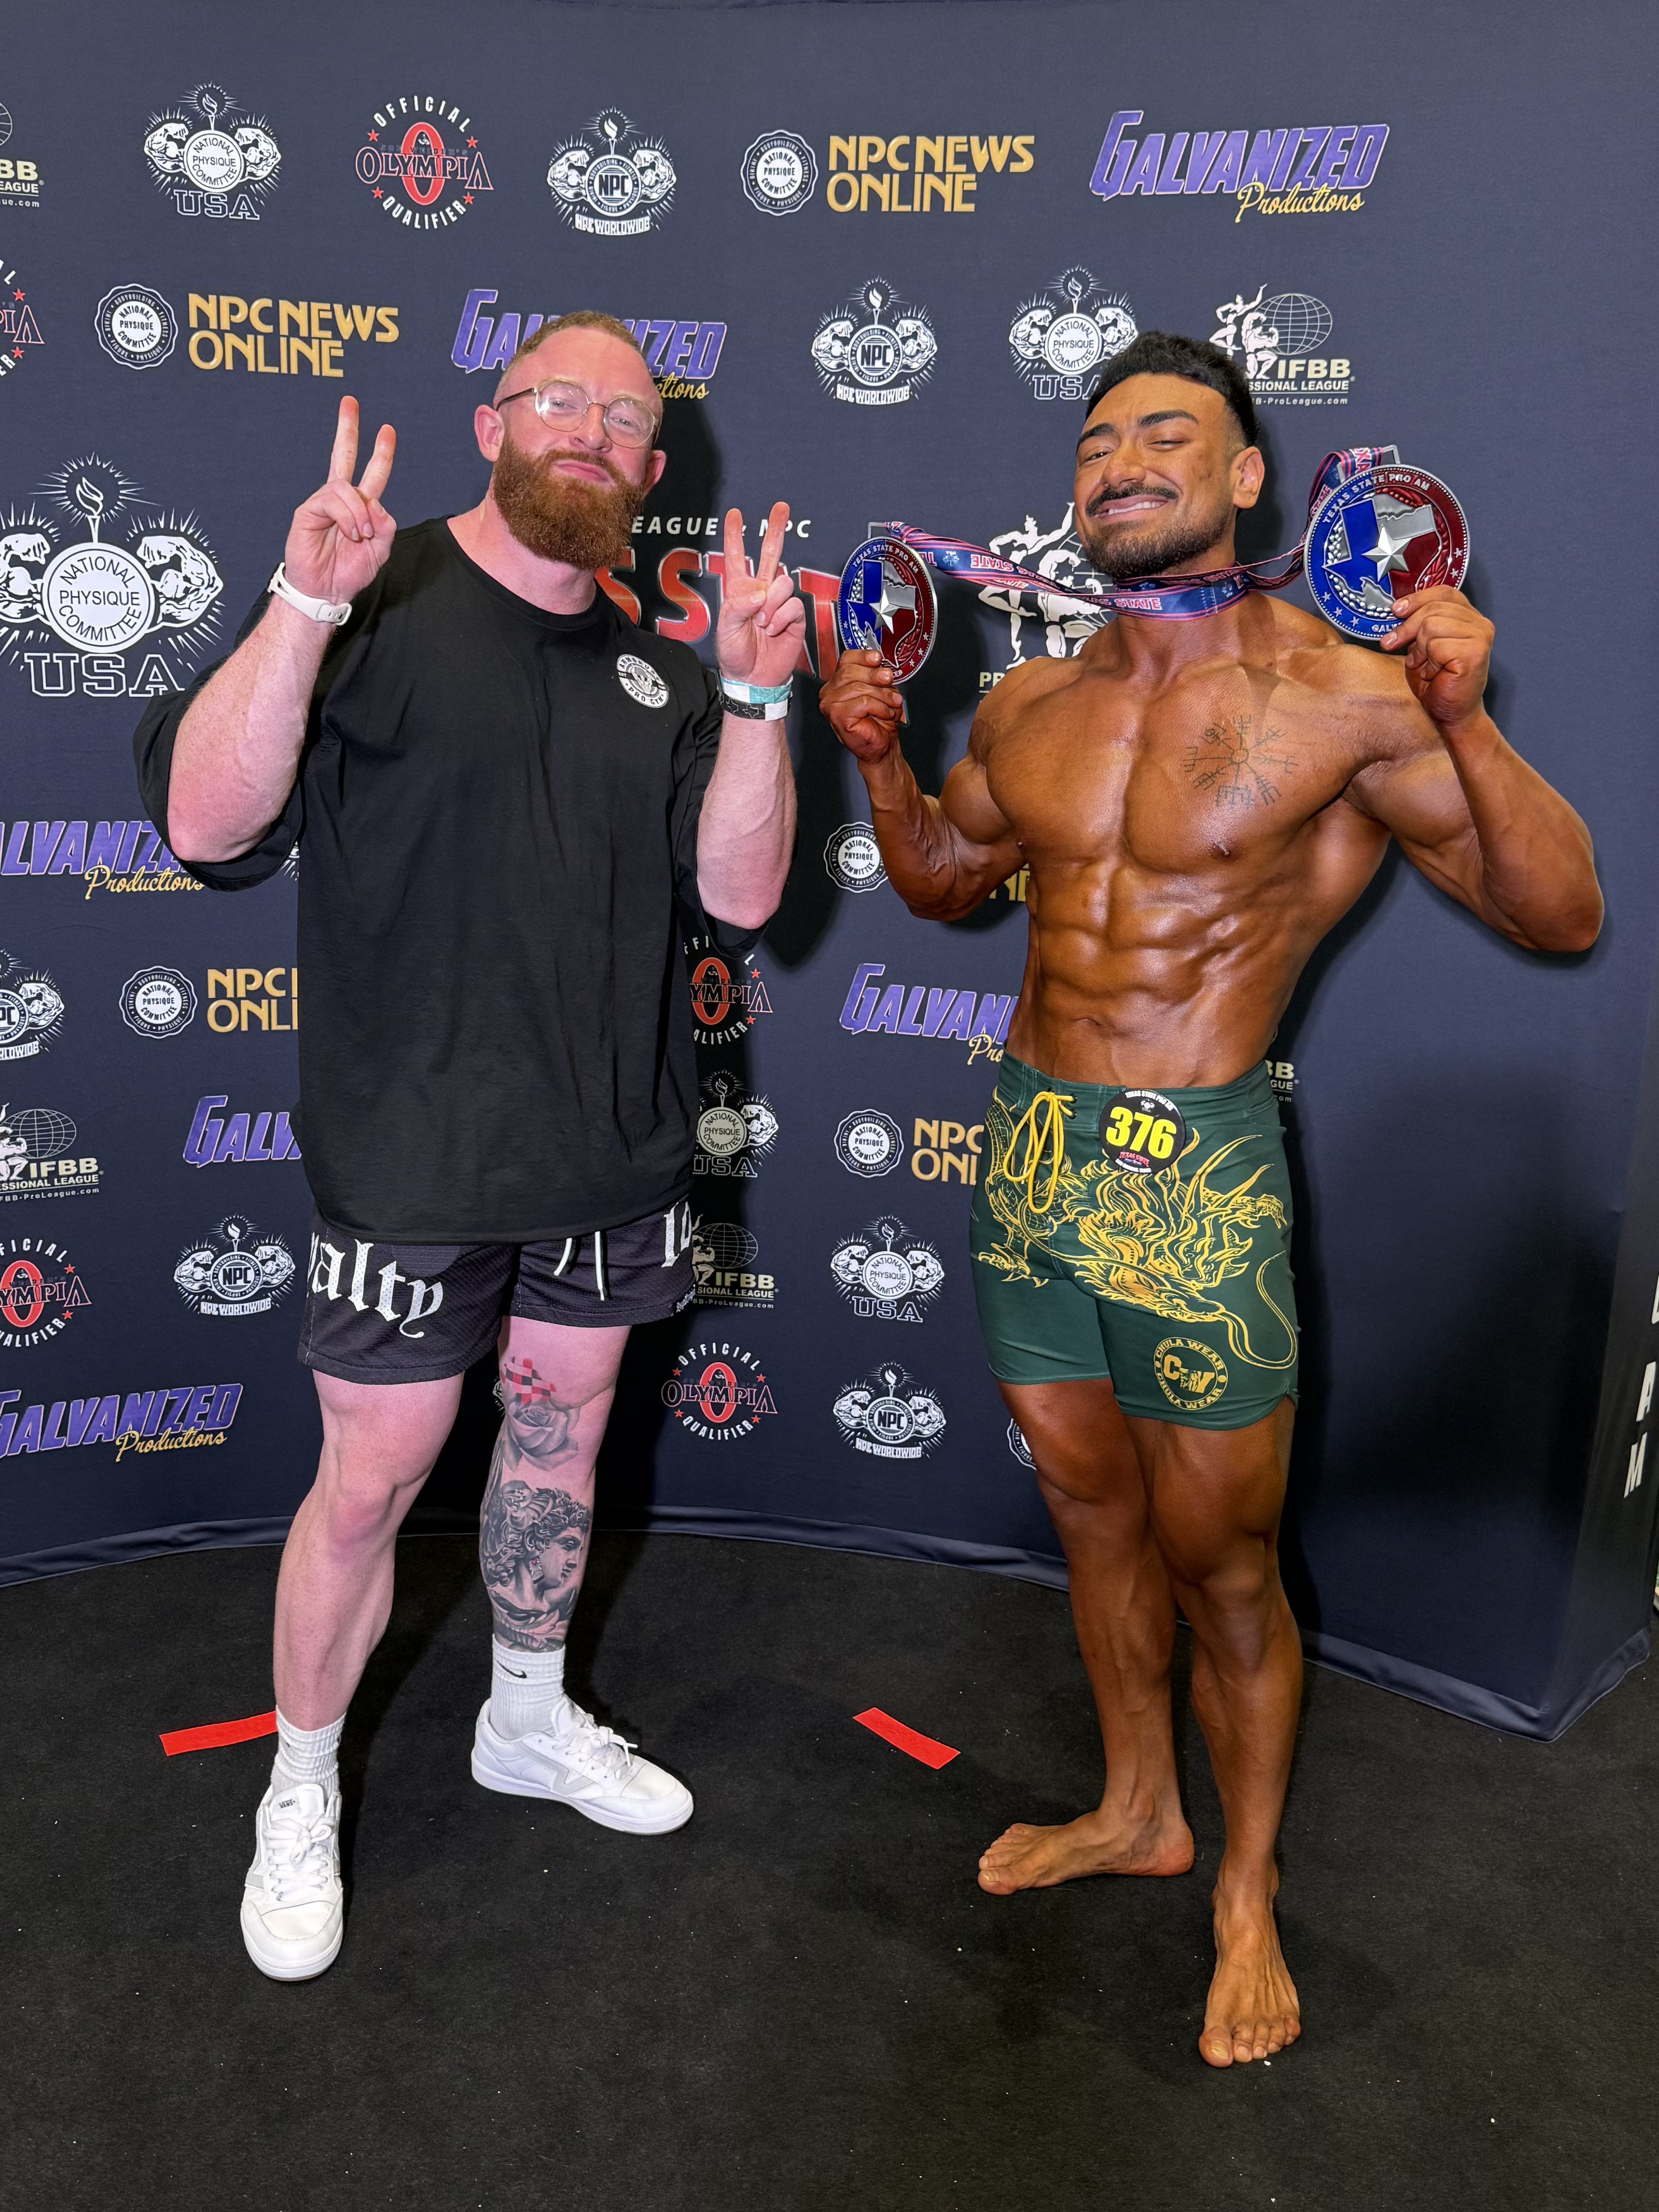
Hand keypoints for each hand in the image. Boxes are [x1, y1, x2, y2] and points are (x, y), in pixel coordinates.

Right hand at [282, 397, 396, 606]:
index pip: (370, 472)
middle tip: (350, 401)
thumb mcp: (380, 550)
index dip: (380, 452)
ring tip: (361, 536)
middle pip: (344, 456)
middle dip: (347, 428)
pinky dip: (347, 517)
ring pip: (346, 488)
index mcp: (359, 506)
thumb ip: (385, 525)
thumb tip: (375, 503)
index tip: (387, 429)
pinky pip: (332, 501)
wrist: (327, 591)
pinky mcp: (308, 510)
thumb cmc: (349, 572)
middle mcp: (340, 500)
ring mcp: (322, 503)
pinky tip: (350, 534)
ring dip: (360, 513)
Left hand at [715, 502, 805, 688]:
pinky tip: (773, 631)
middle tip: (781, 506)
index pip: (737, 557)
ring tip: (762, 624)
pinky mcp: (794, 616)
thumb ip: (739, 606)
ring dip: (771, 604)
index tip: (735, 514)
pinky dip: (781, 618)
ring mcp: (779, 602)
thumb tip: (761, 591)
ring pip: (783, 582)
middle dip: (776, 528)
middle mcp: (761, 591)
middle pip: (771, 553)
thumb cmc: (735, 654)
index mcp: (739, 590)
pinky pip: (793, 605)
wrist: (753, 678)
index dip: (735, 535)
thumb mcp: (726, 629)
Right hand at [820, 647, 902, 763]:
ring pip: (857, 687)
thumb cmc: (880, 719)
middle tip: (889, 680)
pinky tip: (884, 713)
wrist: (882, 744)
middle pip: (850, 671)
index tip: (878, 659)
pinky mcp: (836, 716)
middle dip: (874, 675)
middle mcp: (830, 691)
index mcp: (839, 681)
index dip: (863, 656)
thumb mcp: (882, 689)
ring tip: (892, 703)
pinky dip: (878, 707)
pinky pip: (862, 703)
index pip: (846, 659)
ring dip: (881, 695)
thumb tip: (879, 662)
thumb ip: (877, 674)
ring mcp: (829, 704)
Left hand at [1380, 586, 1492, 729]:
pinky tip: (1436, 674)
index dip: (1417, 597)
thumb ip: (1417, 624)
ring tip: (1425, 666)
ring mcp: (1480, 636)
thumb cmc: (1436, 684)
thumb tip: (1396, 608)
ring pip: (1431, 625)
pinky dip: (1429, 663)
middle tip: (1392, 644)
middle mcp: (1479, 623)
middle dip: (1407, 628)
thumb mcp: (1420, 646)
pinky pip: (1436, 646)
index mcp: (1468, 617)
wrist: (1450, 715)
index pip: (1443, 592)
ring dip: (1420, 650)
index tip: (1395, 610)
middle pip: (1432, 608)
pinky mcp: (1475, 652)